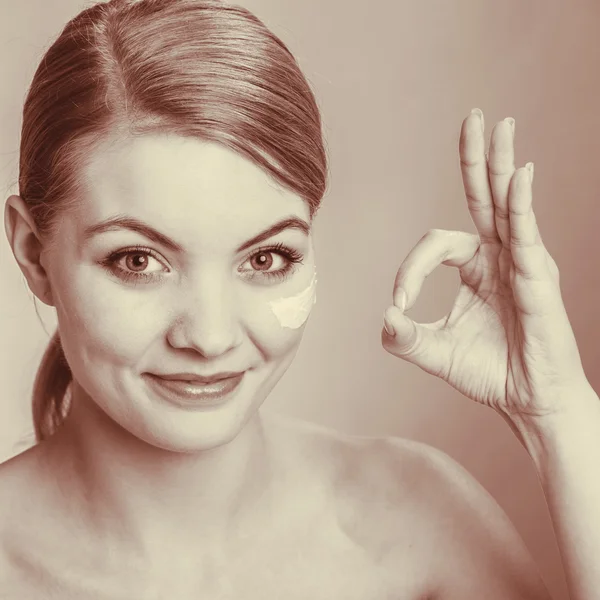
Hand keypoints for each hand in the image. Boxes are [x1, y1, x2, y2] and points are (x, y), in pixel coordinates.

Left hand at [382, 110, 590, 424]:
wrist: (528, 402)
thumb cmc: (488, 372)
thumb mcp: (435, 352)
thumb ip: (405, 337)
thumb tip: (384, 317)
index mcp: (475, 267)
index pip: (436, 244)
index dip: (410, 269)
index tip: (400, 304)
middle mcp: (499, 256)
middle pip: (485, 197)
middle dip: (476, 158)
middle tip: (473, 116)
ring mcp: (521, 263)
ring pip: (508, 205)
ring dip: (501, 165)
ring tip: (499, 125)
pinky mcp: (538, 278)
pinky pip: (528, 234)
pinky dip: (523, 205)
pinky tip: (519, 176)